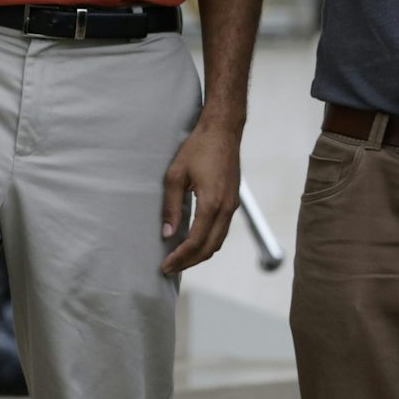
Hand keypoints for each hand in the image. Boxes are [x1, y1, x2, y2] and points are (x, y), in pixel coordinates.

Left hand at [159, 117, 240, 274]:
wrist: (224, 130)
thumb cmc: (198, 148)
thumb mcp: (175, 175)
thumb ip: (171, 206)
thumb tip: (167, 233)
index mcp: (211, 203)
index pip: (195, 241)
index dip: (179, 257)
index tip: (165, 266)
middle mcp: (226, 208)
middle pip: (210, 247)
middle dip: (189, 262)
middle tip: (170, 268)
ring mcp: (233, 205)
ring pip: (219, 241)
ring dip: (200, 254)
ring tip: (181, 259)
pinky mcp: (233, 201)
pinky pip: (223, 230)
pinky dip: (209, 242)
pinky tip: (195, 241)